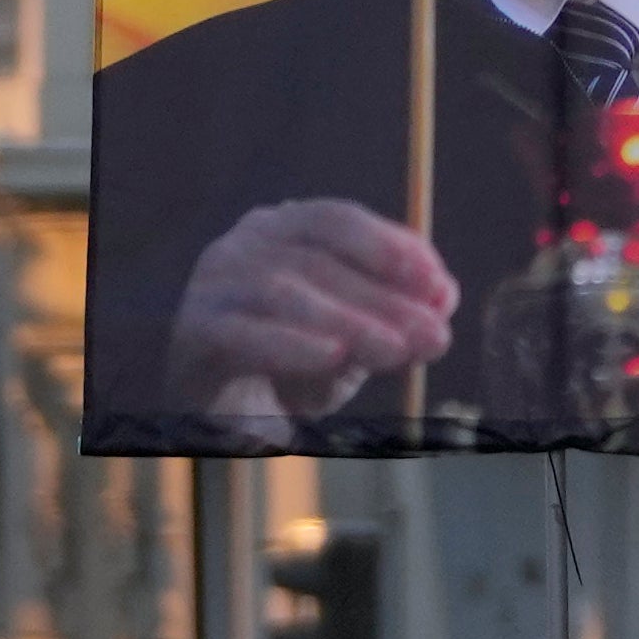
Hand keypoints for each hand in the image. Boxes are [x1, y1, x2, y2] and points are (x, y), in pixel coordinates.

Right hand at [163, 201, 456, 418]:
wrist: (224, 418)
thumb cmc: (294, 367)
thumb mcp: (356, 340)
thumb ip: (394, 317)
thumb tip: (444, 297)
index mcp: (283, 229)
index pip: (337, 221)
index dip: (390, 247)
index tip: (438, 284)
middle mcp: (242, 245)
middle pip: (317, 259)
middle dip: (383, 298)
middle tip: (432, 334)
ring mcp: (213, 284)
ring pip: (283, 291)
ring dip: (348, 320)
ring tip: (394, 350)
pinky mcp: (194, 333)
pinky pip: (244, 334)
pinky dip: (291, 344)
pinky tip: (332, 356)